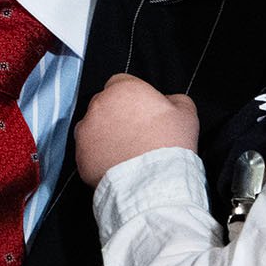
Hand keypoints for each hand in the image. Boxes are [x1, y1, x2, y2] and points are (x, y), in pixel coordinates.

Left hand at [73, 73, 198, 186]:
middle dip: (116, 115)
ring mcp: (86, 130)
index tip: (142, 112)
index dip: (133, 98)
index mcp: (123, 89)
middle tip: (135, 133)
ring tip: (124, 152)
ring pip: (93, 128)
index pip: (122, 83)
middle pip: (105, 104)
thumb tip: (169, 101)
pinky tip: (115, 166)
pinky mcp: (79, 155)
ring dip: (105, 135)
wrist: (153, 182)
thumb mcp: (186, 113)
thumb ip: (175, 100)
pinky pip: (87, 152)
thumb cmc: (170, 145)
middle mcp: (99, 105)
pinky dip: (98, 157)